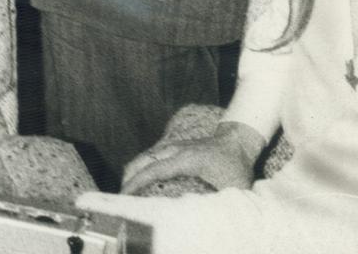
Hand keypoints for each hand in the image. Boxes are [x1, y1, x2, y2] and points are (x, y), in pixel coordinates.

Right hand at [119, 121, 264, 193]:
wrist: (237, 140)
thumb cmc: (236, 166)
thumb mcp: (235, 186)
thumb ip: (223, 201)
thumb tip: (210, 217)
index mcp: (187, 160)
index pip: (155, 171)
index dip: (138, 183)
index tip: (126, 194)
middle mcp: (175, 150)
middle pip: (143, 161)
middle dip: (129, 178)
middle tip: (120, 196)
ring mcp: (172, 146)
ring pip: (144, 157)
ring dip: (133, 171)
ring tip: (125, 189)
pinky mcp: (172, 147)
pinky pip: (150, 156)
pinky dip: (140, 166)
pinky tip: (137, 177)